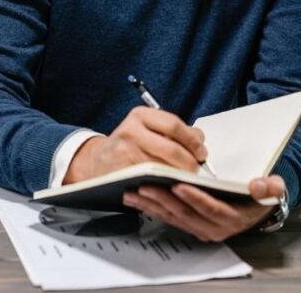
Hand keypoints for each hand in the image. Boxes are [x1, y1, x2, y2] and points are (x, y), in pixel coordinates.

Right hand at [64, 106, 205, 183]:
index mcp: (140, 115)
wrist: (98, 161)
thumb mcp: (148, 128)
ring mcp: (125, 152)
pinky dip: (164, 185)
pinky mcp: (123, 172)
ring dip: (179, 176)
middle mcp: (131, 130)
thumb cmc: (130, 144)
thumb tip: (199, 139)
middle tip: (196, 169)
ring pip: (164, 168)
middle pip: (172, 149)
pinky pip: (152, 181)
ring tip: (185, 178)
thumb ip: (174, 130)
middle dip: (190, 163)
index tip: (202, 152)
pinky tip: (170, 186)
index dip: (192, 141)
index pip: (174, 125)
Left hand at [122, 175, 285, 241]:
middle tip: (146, 185)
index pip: (211, 209)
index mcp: (232, 218)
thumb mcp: (272, 190)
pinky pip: (167, 217)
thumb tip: (258, 185)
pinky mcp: (188, 225)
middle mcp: (214, 228)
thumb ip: (270, 188)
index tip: (179, 185)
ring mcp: (199, 228)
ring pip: (172, 216)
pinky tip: (136, 198)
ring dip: (152, 204)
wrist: (255, 210)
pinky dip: (150, 207)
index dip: (195, 198)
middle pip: (186, 214)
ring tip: (133, 190)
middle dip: (164, 199)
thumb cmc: (259, 197)